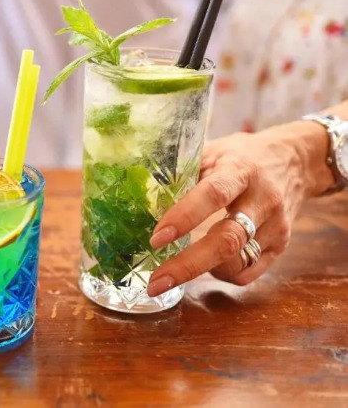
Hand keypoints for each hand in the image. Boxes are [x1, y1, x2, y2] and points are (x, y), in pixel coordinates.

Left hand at [146, 122, 333, 296]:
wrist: (294, 161)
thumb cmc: (240, 157)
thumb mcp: (212, 152)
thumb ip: (183, 172)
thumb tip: (140, 193)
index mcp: (240, 171)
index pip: (213, 194)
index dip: (184, 217)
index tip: (156, 238)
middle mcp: (262, 200)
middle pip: (227, 240)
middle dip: (188, 265)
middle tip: (156, 282)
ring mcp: (276, 226)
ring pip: (238, 261)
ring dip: (201, 272)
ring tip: (173, 271)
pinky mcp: (281, 245)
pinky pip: (249, 272)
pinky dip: (221, 274)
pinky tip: (205, 267)